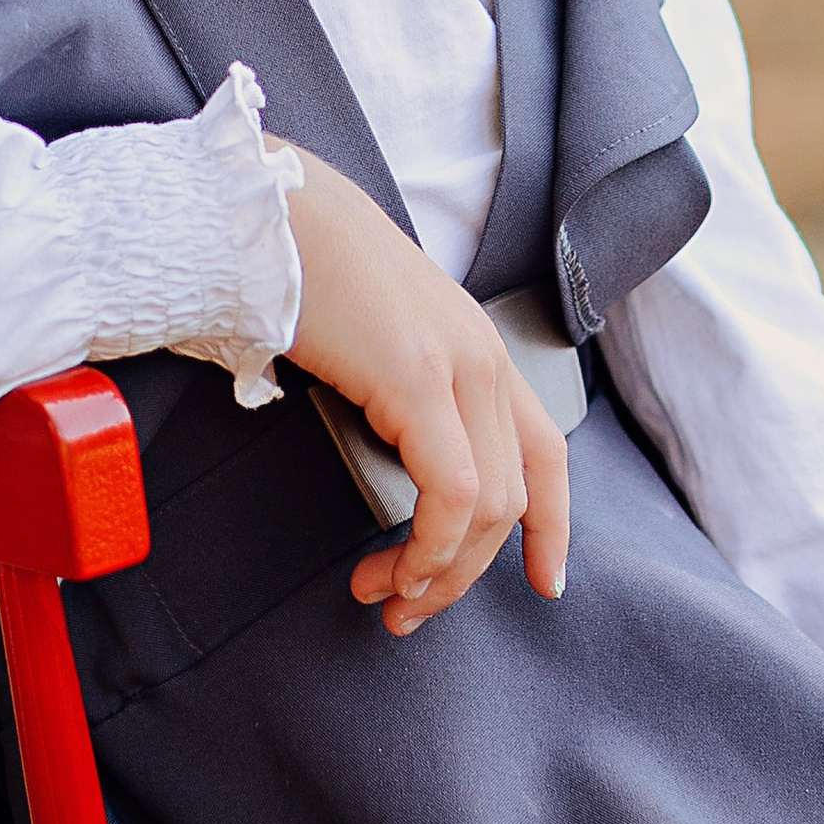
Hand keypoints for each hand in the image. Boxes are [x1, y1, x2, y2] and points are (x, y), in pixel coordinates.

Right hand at [278, 147, 571, 634]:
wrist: (270, 216)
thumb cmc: (306, 274)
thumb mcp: (380, 343)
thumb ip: (406, 397)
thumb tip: (396, 473)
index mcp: (479, 347)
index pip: (547, 450)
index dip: (553, 524)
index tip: (545, 581)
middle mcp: (484, 357)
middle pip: (513, 496)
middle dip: (465, 571)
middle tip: (411, 608)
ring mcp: (459, 367)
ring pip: (487, 506)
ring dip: (440, 571)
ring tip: (389, 594)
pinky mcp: (420, 381)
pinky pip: (452, 494)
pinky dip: (430, 546)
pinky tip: (398, 566)